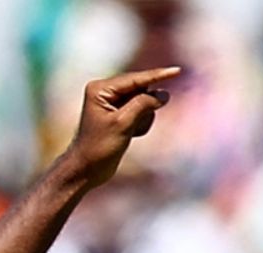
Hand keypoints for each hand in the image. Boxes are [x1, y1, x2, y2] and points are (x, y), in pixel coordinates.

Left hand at [59, 67, 182, 190]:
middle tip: (135, 126)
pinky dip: (141, 124)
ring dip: (143, 118)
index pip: (134, 79)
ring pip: (143, 102)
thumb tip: (163, 94)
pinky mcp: (119, 115)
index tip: (176, 71)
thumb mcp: (123, 124)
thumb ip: (143, 105)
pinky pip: (140, 113)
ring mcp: (112, 103)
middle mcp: (105, 92)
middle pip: (140, 90)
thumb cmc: (99, 148)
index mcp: (100, 89)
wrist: (86, 171)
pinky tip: (131, 136)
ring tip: (131, 134)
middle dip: (145, 107)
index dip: (157, 76)